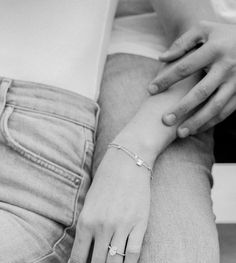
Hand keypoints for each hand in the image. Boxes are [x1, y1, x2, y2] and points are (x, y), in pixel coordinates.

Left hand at [69, 139, 150, 262]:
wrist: (127, 162)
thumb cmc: (105, 180)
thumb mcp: (89, 201)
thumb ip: (86, 225)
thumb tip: (85, 247)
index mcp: (87, 221)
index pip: (79, 257)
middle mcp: (103, 227)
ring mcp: (122, 227)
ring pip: (115, 262)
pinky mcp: (139, 224)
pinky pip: (134, 253)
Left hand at [149, 21, 235, 136]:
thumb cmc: (221, 35)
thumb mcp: (203, 30)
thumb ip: (182, 43)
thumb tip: (161, 58)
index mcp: (214, 50)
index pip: (184, 67)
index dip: (166, 79)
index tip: (150, 90)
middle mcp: (227, 67)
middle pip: (201, 92)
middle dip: (182, 108)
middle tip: (165, 120)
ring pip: (215, 107)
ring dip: (197, 122)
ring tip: (179, 133)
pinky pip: (226, 111)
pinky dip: (211, 122)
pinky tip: (196, 129)